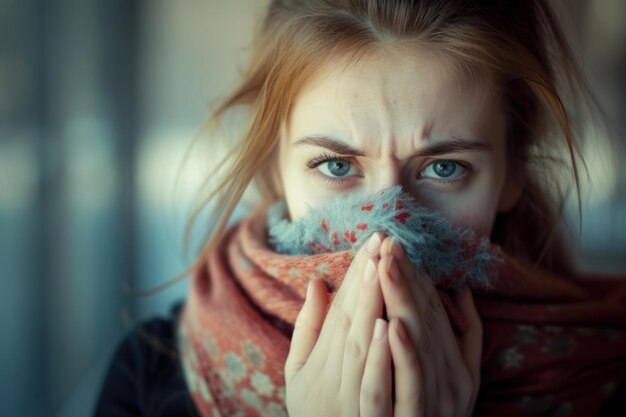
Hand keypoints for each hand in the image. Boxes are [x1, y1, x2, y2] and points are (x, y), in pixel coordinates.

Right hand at [285, 232, 394, 415]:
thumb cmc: (317, 414)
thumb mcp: (300, 376)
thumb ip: (308, 329)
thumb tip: (318, 282)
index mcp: (317, 365)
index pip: (339, 313)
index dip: (356, 277)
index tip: (371, 241)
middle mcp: (330, 380)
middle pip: (351, 323)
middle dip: (367, 279)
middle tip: (381, 239)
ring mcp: (349, 403)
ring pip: (361, 347)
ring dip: (373, 306)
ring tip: (382, 266)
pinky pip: (374, 389)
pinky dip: (380, 358)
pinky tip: (389, 326)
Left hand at [377, 236, 482, 416]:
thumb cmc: (435, 411)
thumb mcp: (458, 374)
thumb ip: (462, 332)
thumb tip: (458, 287)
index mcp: (452, 359)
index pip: (428, 309)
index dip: (411, 274)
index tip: (391, 241)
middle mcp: (452, 373)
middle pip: (424, 316)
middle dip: (405, 276)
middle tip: (388, 239)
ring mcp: (441, 396)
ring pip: (418, 342)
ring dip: (402, 301)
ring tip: (387, 265)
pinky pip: (411, 384)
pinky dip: (403, 354)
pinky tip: (391, 325)